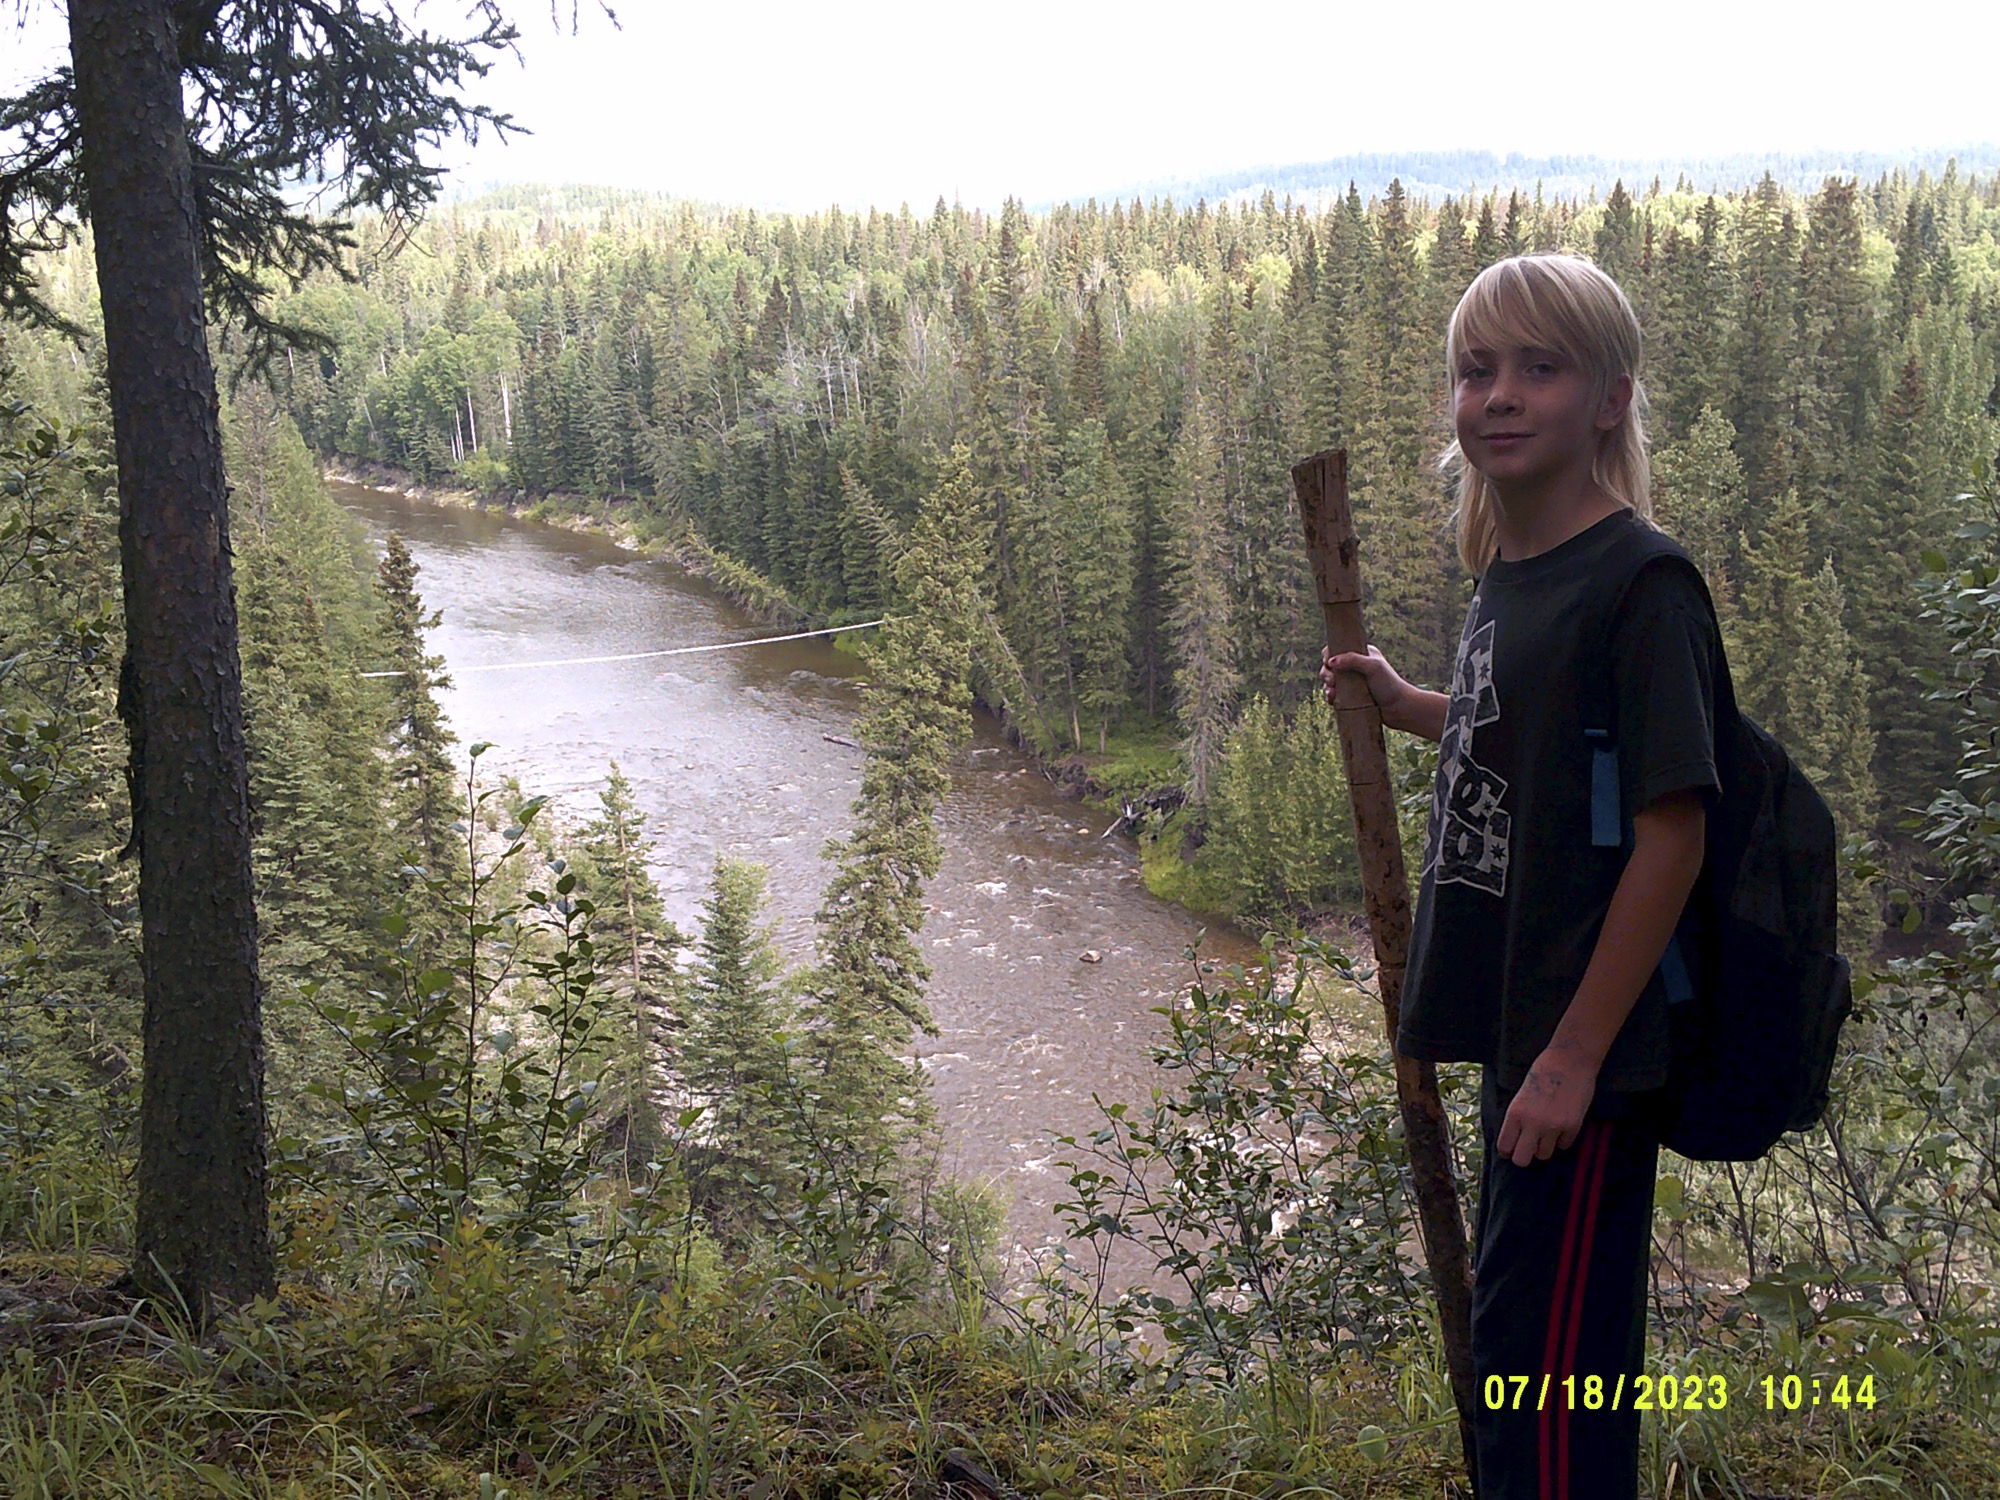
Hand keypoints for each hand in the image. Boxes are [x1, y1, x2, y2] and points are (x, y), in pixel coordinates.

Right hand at [1322, 644, 1409, 713]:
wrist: (1399, 708)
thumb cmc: (1390, 685)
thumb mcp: (1373, 667)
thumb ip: (1353, 660)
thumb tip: (1331, 661)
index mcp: (1362, 655)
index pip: (1338, 649)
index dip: (1329, 656)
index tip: (1330, 664)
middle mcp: (1356, 667)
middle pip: (1330, 666)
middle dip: (1326, 673)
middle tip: (1333, 681)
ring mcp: (1352, 682)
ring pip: (1330, 681)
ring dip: (1327, 686)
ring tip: (1332, 693)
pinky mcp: (1350, 697)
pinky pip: (1334, 695)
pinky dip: (1330, 697)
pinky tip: (1332, 699)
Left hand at [1497, 1048, 1598, 1166]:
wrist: (1570, 1060)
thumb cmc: (1543, 1072)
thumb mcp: (1521, 1094)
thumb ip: (1518, 1117)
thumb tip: (1517, 1138)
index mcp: (1515, 1113)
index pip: (1505, 1146)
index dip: (1507, 1150)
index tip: (1510, 1149)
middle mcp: (1532, 1123)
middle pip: (1522, 1160)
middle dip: (1523, 1156)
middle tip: (1527, 1147)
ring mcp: (1554, 1127)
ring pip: (1544, 1155)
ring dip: (1544, 1147)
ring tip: (1546, 1132)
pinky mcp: (1573, 1127)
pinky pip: (1564, 1146)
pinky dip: (1561, 1139)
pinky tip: (1561, 1125)